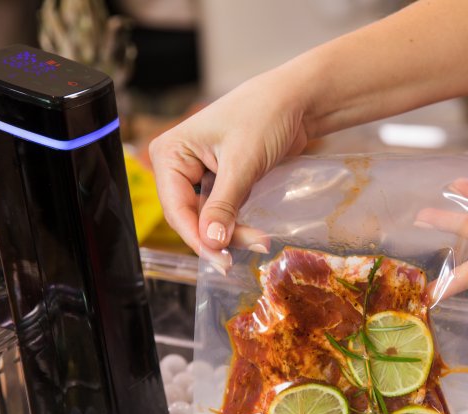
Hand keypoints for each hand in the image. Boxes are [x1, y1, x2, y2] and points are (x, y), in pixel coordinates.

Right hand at [148, 69, 308, 270]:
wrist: (296, 100)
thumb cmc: (265, 115)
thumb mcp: (242, 163)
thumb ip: (224, 205)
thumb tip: (211, 242)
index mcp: (171, 153)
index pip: (176, 208)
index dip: (198, 238)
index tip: (222, 260)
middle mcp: (179, 165)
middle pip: (191, 217)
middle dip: (219, 236)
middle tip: (252, 248)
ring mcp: (200, 174)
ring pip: (208, 218)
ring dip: (232, 233)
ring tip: (260, 241)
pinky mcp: (221, 181)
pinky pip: (223, 212)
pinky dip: (238, 224)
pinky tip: (254, 234)